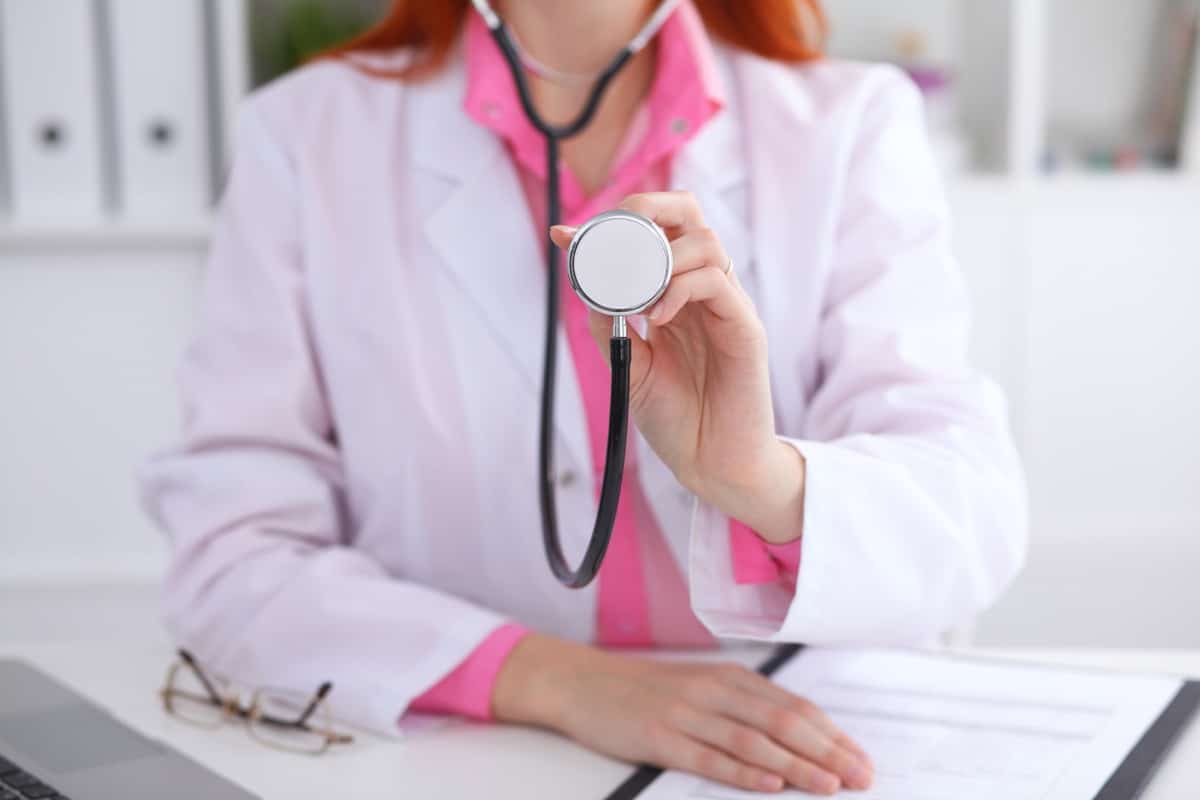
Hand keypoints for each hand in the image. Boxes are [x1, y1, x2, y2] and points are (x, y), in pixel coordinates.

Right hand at [493, 635, 873, 793]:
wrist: (585, 683)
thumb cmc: (648, 690)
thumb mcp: (702, 686)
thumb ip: (745, 705)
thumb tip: (799, 736)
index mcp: (731, 677)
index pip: (795, 706)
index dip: (833, 735)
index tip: (861, 759)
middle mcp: (715, 691)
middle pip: (784, 722)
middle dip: (828, 752)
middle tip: (861, 778)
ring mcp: (688, 713)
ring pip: (754, 740)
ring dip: (797, 765)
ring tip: (829, 786)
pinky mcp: (661, 737)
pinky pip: (709, 757)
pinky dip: (743, 772)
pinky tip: (769, 784)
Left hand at [550, 192, 803, 543]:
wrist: (711, 465)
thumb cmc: (677, 418)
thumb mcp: (629, 363)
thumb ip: (609, 321)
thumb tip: (581, 278)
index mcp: (676, 293)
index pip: (656, 229)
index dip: (613, 222)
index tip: (566, 236)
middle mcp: (704, 291)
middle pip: (688, 213)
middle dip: (645, 210)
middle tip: (612, 240)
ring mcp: (728, 306)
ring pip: (705, 241)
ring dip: (661, 258)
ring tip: (637, 296)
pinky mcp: (745, 328)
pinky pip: (716, 281)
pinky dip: (680, 288)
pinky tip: (657, 318)